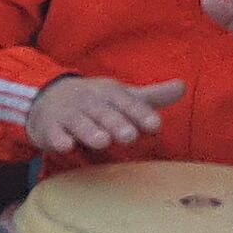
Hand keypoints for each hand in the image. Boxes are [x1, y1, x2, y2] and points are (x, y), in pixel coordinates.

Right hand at [26, 73, 186, 156]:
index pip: (128, 102)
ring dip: (90, 131)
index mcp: (110, 93)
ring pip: (80, 122)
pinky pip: (53, 133)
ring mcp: (68, 113)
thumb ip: (151, 97)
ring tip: (102, 141)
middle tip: (130, 136)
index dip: (141, 113)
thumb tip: (183, 86)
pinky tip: (64, 145)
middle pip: (104, 113)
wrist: (48, 97)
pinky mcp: (49, 127)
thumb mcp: (121, 96)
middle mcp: (90, 101)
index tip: (155, 126)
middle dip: (117, 123)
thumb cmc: (95, 102)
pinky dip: (58, 139)